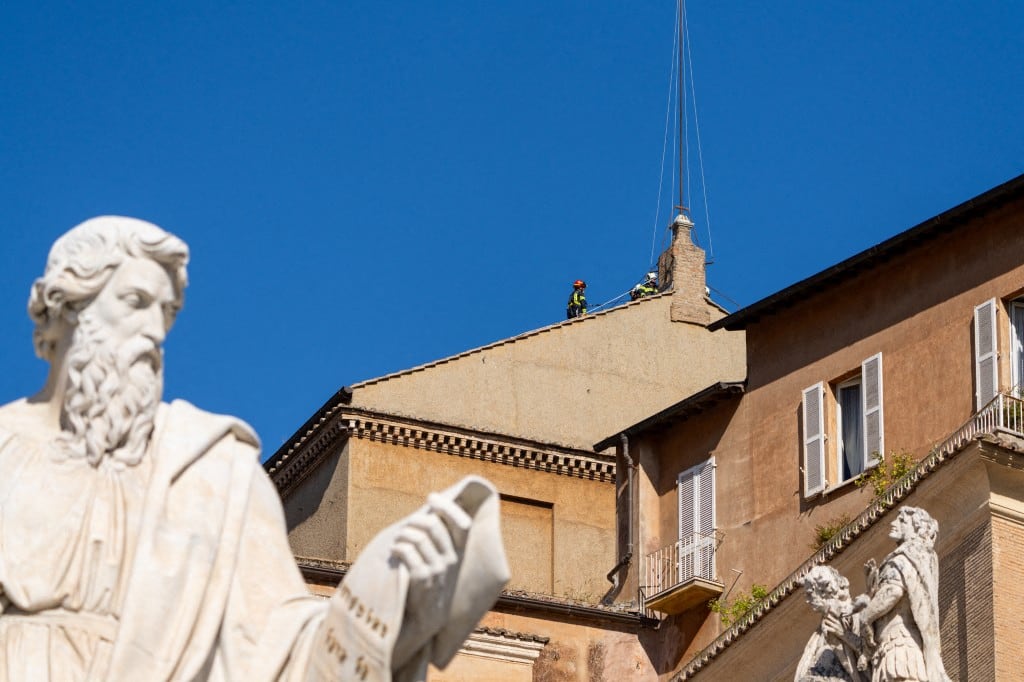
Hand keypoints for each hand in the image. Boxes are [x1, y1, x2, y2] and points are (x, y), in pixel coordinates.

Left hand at [390, 494, 472, 667]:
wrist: (419, 620)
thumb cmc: (422, 584)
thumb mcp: (434, 560)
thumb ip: (434, 539)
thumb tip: (428, 510)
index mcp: (456, 554)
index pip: (461, 524)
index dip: (447, 506)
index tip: (432, 497)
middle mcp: (450, 561)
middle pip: (434, 526)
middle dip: (415, 521)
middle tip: (406, 527)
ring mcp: (438, 571)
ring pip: (418, 537)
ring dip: (403, 535)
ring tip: (397, 541)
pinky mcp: (423, 579)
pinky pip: (408, 551)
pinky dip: (398, 547)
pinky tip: (394, 551)